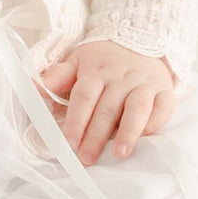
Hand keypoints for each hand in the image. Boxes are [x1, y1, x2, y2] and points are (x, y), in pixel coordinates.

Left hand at [37, 40, 176, 163]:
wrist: (140, 40)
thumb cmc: (103, 58)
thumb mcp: (77, 60)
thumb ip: (57, 76)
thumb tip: (33, 87)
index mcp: (96, 71)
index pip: (84, 96)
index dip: (77, 120)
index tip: (69, 142)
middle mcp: (120, 77)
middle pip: (108, 108)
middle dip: (96, 135)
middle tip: (87, 158)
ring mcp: (144, 83)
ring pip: (137, 108)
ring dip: (128, 131)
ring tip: (120, 153)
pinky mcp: (164, 90)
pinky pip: (163, 107)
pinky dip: (156, 122)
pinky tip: (146, 138)